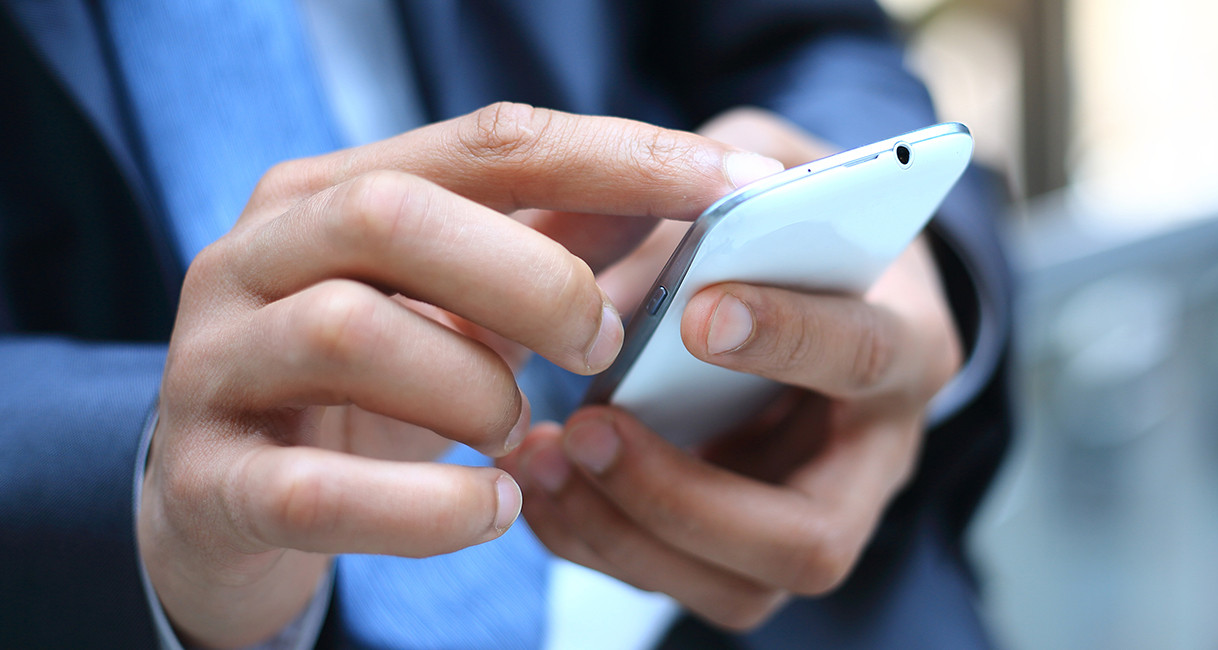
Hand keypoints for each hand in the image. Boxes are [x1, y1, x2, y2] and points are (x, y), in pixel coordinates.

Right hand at [139, 103, 783, 646]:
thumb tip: (685, 187)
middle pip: (394, 214)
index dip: (613, 156)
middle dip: (532, 277)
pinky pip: (315, 490)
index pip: (484, 143)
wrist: (221, 506)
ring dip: (474, 389)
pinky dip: (426, 506)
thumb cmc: (362, 386)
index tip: (724, 188)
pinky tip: (490, 506)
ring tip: (519, 433)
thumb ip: (547, 240)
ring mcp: (215, 366)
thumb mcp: (450, 301)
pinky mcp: (208, 481)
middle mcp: (255, 258)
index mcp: (327, 193)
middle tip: (601, 344)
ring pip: (347, 332)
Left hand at [500, 109, 963, 628]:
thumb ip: (711, 195)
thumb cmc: (795, 215)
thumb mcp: (768, 162)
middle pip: (813, 538)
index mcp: (908, 339)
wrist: (818, 276)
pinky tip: (543, 484)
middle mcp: (878, 453)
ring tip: (542, 458)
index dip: (790, 339)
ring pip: (742, 589)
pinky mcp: (755, 547)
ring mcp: (819, 513)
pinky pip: (684, 584)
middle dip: (686, 497)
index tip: (698, 313)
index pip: (865, 357)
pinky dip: (600, 543)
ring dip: (626, 535)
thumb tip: (621, 287)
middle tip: (590, 427)